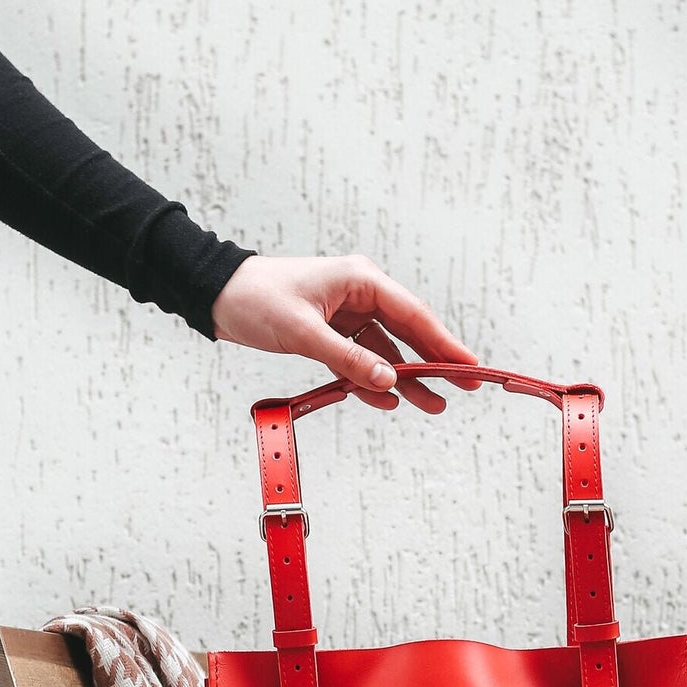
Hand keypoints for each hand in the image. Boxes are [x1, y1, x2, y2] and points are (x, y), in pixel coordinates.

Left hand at [211, 252, 480, 414]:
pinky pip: (360, 359)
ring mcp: (347, 314)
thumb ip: (348, 359)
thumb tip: (389, 382)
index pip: (413, 314)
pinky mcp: (331, 332)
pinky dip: (370, 380)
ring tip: (432, 405)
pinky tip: (386, 401)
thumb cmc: (255, 298)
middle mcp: (360, 294)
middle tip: (464, 388)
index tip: (469, 364)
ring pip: (386, 350)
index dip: (444, 342)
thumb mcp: (303, 332)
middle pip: (407, 332)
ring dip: (405, 378)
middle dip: (434, 362)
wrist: (217, 296)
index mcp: (360, 280)